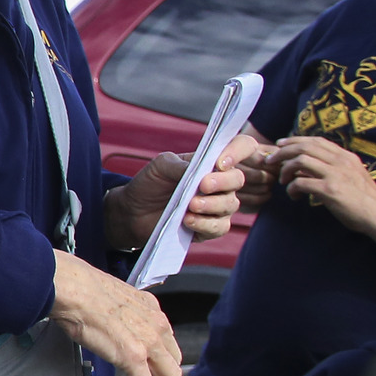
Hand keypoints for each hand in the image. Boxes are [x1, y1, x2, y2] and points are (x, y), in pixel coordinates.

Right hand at [47, 250, 180, 375]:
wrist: (75, 289)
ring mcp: (148, 342)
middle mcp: (157, 325)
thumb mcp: (113, 297)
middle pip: (174, 362)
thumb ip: (120, 312)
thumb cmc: (83, 288)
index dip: (167, 360)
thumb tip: (109, 318)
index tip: (162, 371)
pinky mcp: (134, 358)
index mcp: (152, 309)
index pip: (167, 341)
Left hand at [105, 136, 258, 250]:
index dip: (239, 151)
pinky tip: (188, 220)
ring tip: (191, 205)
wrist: (133, 212)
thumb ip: (181, 164)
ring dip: (212, 205)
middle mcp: (221, 183)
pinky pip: (220, 227)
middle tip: (203, 185)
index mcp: (212, 162)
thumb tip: (200, 168)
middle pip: (238, 179)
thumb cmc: (150, 184)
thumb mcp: (160, 166)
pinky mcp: (210, 228)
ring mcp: (218, 206)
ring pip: (231, 204)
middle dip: (223, 182)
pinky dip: (205, 224)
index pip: (242, 147)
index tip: (221, 162)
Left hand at [268, 135, 375, 234]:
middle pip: (304, 147)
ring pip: (300, 160)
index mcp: (346, 157)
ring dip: (286, 169)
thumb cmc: (364, 200)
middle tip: (270, 161)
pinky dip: (292, 188)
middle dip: (283, 152)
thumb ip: (332, 169)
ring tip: (283, 181)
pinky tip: (294, 196)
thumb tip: (305, 168)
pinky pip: (301, 182)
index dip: (295, 141)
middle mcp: (341, 161)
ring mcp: (336, 174)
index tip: (281, 145)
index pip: (316, 141)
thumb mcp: (351, 177)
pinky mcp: (330, 190)